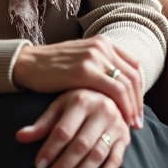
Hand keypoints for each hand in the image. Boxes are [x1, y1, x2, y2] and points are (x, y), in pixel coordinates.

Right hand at [11, 37, 142, 127]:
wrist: (28, 64)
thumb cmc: (52, 67)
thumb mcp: (81, 60)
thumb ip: (100, 66)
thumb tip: (119, 87)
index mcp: (103, 42)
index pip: (134, 66)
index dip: (139, 89)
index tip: (137, 107)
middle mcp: (102, 46)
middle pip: (133, 76)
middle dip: (139, 101)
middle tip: (138, 121)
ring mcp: (94, 57)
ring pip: (127, 84)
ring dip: (133, 107)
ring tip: (132, 124)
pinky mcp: (85, 71)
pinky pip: (115, 90)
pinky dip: (122, 106)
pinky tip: (120, 120)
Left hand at [16, 88, 130, 167]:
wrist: (109, 92)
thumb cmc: (79, 100)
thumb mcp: (59, 106)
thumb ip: (43, 124)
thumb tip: (20, 137)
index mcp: (82, 101)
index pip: (64, 131)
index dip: (50, 149)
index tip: (39, 166)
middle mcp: (102, 111)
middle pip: (81, 144)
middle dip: (64, 165)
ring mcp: (116, 125)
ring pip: (98, 153)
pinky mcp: (125, 138)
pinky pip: (117, 159)